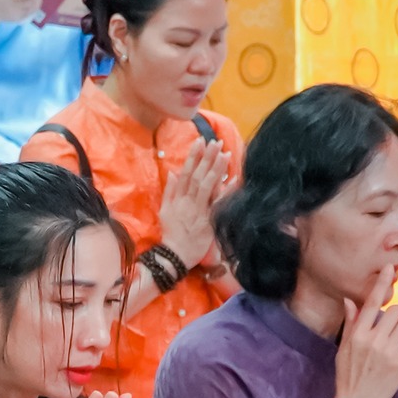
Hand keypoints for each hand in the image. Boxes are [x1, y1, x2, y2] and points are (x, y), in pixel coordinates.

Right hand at [156, 139, 230, 271]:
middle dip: (207, 158)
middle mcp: (188, 202)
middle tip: (215, 141)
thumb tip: (172, 172)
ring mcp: (199, 212)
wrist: (175, 256)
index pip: (186, 172)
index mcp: (177, 198)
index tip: (200, 141)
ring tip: (224, 154)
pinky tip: (233, 180)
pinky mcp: (208, 222)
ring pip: (207, 186)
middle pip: (198, 176)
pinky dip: (225, 192)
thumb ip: (169, 191)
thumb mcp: (164, 211)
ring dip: (216, 169)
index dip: (193, 156)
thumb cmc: (171, 233)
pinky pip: (217, 205)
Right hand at [334, 266, 397, 397]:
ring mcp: (389, 352)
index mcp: (357, 334)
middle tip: (397, 324)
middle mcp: (373, 340)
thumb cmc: (348, 375)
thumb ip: (351, 323)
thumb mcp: (344, 348)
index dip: (381, 282)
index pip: (371, 301)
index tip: (390, 267)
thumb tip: (351, 301)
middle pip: (397, 311)